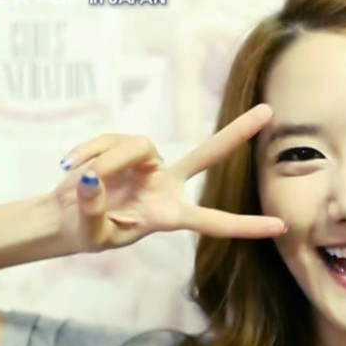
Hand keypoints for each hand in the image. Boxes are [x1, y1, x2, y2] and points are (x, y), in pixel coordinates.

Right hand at [54, 104, 283, 252]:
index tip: (281, 226)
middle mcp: (166, 186)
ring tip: (81, 177)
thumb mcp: (90, 234)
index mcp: (169, 216)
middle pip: (207, 154)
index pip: (214, 221)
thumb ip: (92, 211)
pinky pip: (111, 139)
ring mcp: (147, 164)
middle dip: (236, 133)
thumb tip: (93, 179)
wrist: (63, 216)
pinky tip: (69, 165)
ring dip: (108, 159)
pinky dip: (88, 150)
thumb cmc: (85, 232)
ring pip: (139, 145)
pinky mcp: (124, 148)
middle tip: (268, 111)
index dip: (246, 225)